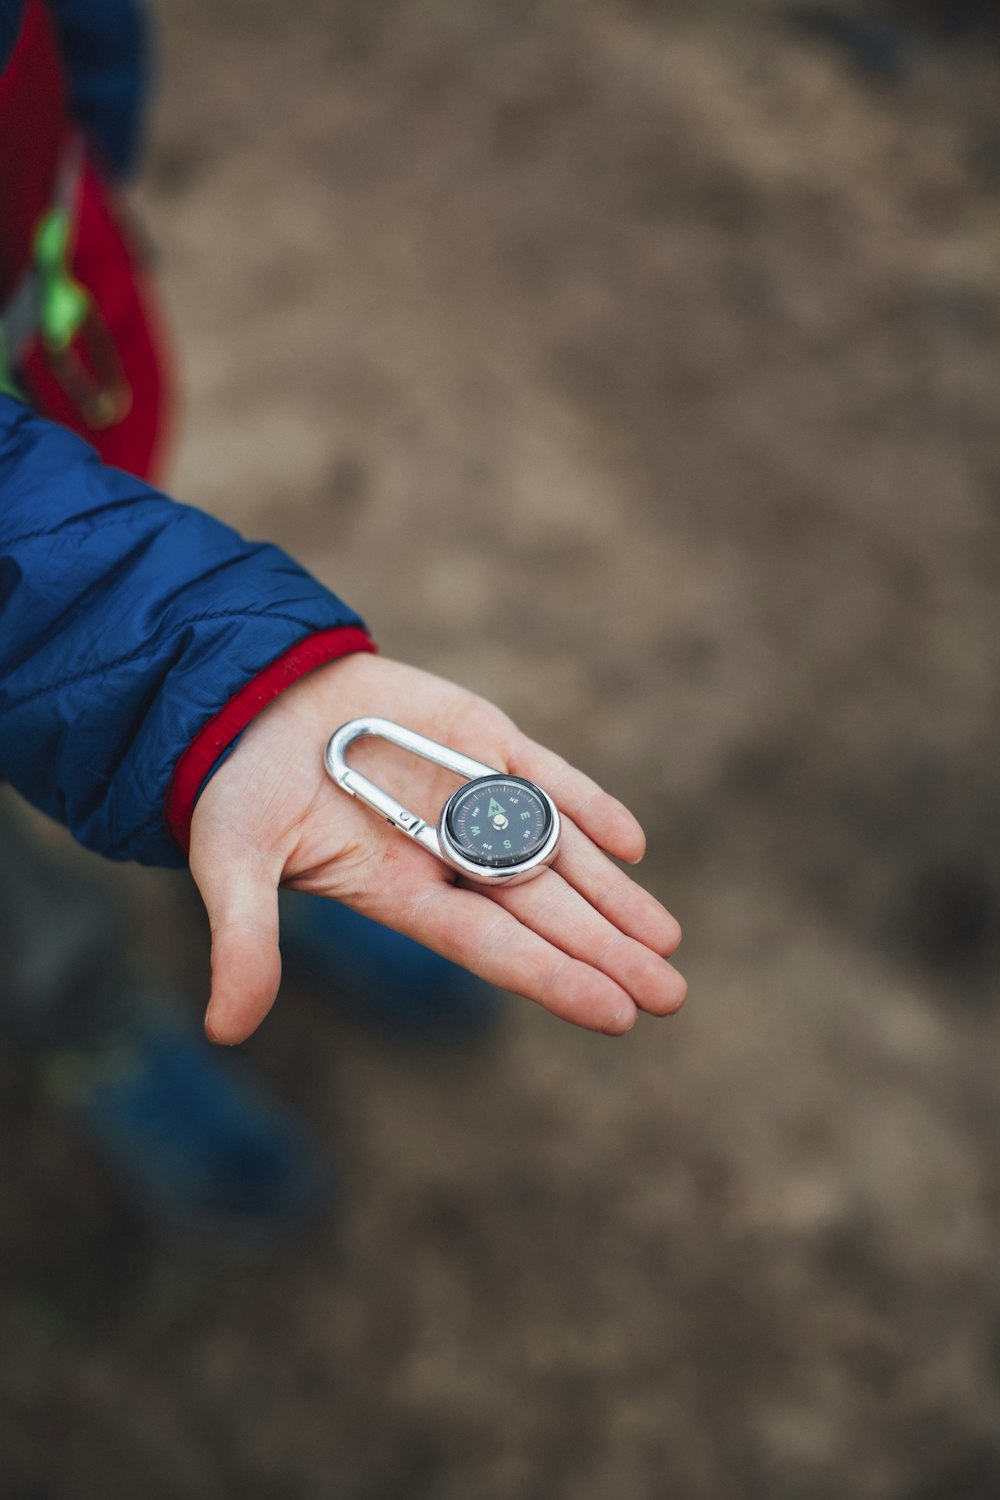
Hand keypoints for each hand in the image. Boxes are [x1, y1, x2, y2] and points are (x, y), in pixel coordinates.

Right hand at [190, 652, 685, 1043]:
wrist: (252, 699)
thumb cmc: (238, 788)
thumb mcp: (233, 863)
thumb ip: (244, 939)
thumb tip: (225, 1031)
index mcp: (400, 892)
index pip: (491, 946)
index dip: (553, 977)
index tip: (617, 1015)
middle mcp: (448, 854)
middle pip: (543, 912)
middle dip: (607, 951)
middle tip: (671, 995)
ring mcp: (472, 796)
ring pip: (558, 852)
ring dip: (614, 894)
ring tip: (667, 938)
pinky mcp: (484, 740)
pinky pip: (547, 778)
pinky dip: (588, 807)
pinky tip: (632, 844)